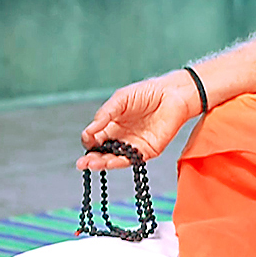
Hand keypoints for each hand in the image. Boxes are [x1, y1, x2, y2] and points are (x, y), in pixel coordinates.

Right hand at [76, 70, 198, 170]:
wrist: (173, 94)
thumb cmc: (148, 92)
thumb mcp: (121, 99)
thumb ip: (104, 114)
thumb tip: (88, 131)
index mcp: (113, 124)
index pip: (95, 138)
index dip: (89, 140)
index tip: (86, 139)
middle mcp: (121, 137)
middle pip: (102, 152)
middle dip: (90, 158)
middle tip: (82, 163)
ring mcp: (133, 145)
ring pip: (113, 159)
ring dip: (101, 163)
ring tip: (90, 164)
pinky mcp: (147, 150)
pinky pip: (130, 159)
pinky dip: (118, 162)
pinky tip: (109, 163)